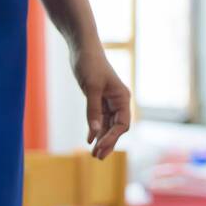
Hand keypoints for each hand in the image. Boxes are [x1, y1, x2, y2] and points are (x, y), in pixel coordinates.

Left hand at [71, 45, 131, 159]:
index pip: (122, 124)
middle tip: (97, 157)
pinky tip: (90, 140)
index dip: (112, 138)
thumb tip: (95, 133)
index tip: (99, 148)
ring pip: (108, 125)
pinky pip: (100, 119)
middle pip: (117, 128)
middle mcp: (119, 101)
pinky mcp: (99, 99)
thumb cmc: (90, 64)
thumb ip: (93, 111)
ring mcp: (109, 101)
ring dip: (102, 138)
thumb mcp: (91, 88)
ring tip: (94, 153)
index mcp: (122, 98)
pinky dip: (96, 129)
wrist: (83, 48)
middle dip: (108, 142)